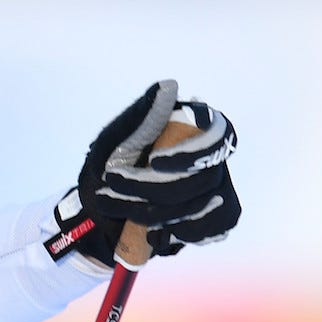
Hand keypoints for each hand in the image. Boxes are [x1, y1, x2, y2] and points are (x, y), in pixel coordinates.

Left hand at [50, 80, 239, 267]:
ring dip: (160, 216)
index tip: (154, 163)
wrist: (101, 212)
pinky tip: (156, 235)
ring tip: (124, 215)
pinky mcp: (218, 215)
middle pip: (204, 178)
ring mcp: (219, 186)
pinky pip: (217, 226)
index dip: (191, 153)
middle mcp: (212, 157)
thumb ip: (142, 115)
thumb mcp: (114, 139)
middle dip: (152, 192)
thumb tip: (168, 87)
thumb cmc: (108, 167)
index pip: (217, 135)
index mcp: (193, 130)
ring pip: (207, 206)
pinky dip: (185, 233)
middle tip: (109, 196)